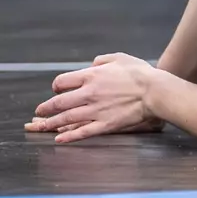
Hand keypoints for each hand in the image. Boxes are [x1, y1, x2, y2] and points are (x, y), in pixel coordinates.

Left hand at [25, 54, 160, 142]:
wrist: (156, 92)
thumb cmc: (141, 73)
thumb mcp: (121, 58)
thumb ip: (103, 59)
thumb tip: (93, 64)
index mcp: (92, 76)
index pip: (62, 82)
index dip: (56, 86)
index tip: (57, 90)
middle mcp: (88, 94)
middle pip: (58, 102)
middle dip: (46, 108)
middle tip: (39, 112)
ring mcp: (95, 111)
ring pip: (66, 118)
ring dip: (50, 123)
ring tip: (41, 126)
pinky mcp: (105, 124)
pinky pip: (82, 132)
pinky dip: (69, 137)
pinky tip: (59, 139)